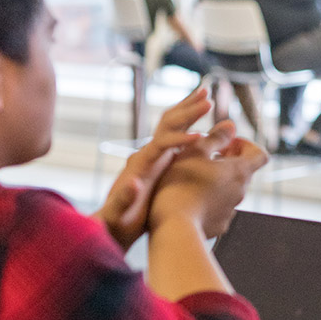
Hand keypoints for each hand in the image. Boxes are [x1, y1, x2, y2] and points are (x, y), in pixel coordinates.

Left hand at [94, 86, 211, 250]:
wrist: (112, 225)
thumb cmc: (118, 223)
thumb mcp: (120, 214)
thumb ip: (125, 198)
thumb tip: (134, 184)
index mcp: (141, 164)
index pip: (163, 143)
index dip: (181, 139)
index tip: (201, 137)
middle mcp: (147, 153)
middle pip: (168, 123)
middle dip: (188, 110)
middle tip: (208, 98)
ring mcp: (153, 155)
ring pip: (172, 124)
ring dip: (189, 108)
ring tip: (206, 94)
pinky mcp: (160, 160)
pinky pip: (176, 135)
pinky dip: (189, 122)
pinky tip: (202, 120)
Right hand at [149, 120, 268, 238]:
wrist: (174, 226)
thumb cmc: (182, 184)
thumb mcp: (196, 152)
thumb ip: (215, 137)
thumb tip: (231, 125)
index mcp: (240, 172)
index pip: (260, 154)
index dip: (245, 144)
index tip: (225, 143)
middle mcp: (241, 192)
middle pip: (243, 171)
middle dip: (227, 160)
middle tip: (204, 156)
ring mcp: (231, 210)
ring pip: (230, 189)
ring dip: (217, 179)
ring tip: (192, 176)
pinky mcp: (220, 224)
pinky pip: (219, 207)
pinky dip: (210, 198)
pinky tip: (189, 196)